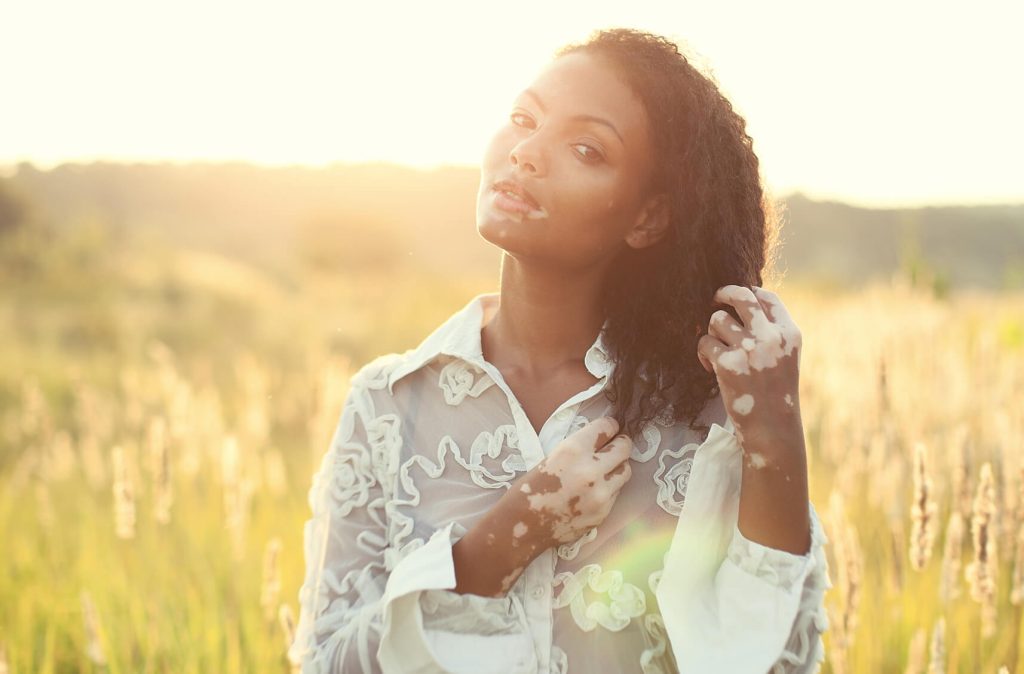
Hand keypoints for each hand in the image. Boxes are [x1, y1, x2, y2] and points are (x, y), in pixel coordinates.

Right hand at [506, 416, 631, 548]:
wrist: (522, 524)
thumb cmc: (531, 487)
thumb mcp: (553, 456)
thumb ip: (580, 448)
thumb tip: (604, 439)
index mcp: (573, 450)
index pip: (607, 427)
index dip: (609, 426)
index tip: (610, 429)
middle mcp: (591, 470)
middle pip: (624, 448)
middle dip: (620, 444)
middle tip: (614, 446)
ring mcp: (600, 494)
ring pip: (625, 470)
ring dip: (617, 467)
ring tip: (605, 469)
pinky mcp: (603, 512)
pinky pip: (616, 493)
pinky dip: (609, 489)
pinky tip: (593, 491)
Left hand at [696, 285, 803, 458]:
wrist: (772, 429)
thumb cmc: (776, 395)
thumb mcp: (785, 358)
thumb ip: (771, 333)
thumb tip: (745, 304)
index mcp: (789, 334)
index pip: (767, 297)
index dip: (749, 293)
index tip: (738, 298)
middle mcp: (770, 337)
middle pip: (741, 296)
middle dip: (724, 293)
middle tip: (715, 299)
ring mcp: (748, 349)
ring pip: (718, 319)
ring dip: (712, 331)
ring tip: (717, 349)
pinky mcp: (727, 363)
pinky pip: (704, 342)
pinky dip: (703, 353)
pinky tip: (709, 366)